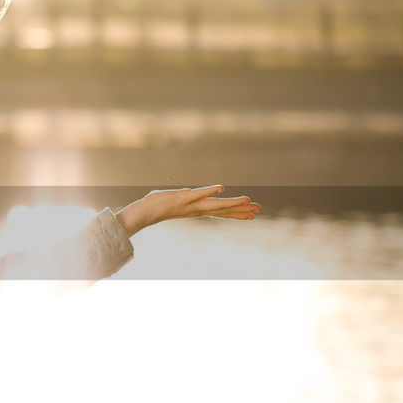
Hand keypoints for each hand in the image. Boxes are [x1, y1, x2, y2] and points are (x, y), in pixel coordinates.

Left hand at [117, 185, 261, 235]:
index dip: (237, 214)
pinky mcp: (183, 197)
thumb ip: (186, 202)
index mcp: (197, 211)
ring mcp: (191, 204)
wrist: (143, 213)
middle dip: (241, 209)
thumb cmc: (157, 207)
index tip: (252, 215)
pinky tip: (221, 188)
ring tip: (247, 200)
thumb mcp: (177, 204)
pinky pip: (198, 194)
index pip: (221, 213)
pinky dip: (209, 191)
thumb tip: (191, 197)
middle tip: (259, 209)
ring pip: (215, 204)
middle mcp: (197, 209)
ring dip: (232, 202)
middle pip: (223, 210)